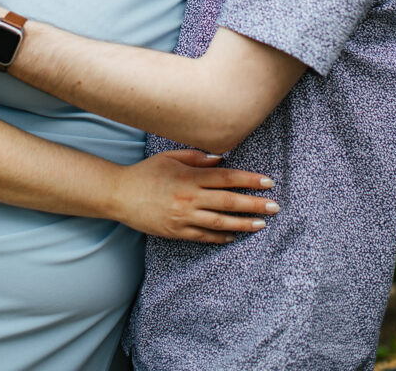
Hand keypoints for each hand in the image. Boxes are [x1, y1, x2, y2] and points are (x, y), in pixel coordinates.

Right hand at [112, 150, 277, 243]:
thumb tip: (222, 159)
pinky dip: (221, 236)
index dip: (249, 180)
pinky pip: (204, 236)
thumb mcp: (170, 157)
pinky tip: (235, 235)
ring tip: (261, 224)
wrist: (120, 195)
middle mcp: (189, 198)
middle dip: (254, 204)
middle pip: (229, 202)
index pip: (226, 178)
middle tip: (275, 206)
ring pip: (220, 223)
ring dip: (244, 223)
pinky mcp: (177, 232)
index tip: (268, 182)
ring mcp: (183, 217)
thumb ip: (197, 158)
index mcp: (189, 177)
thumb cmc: (146, 172)